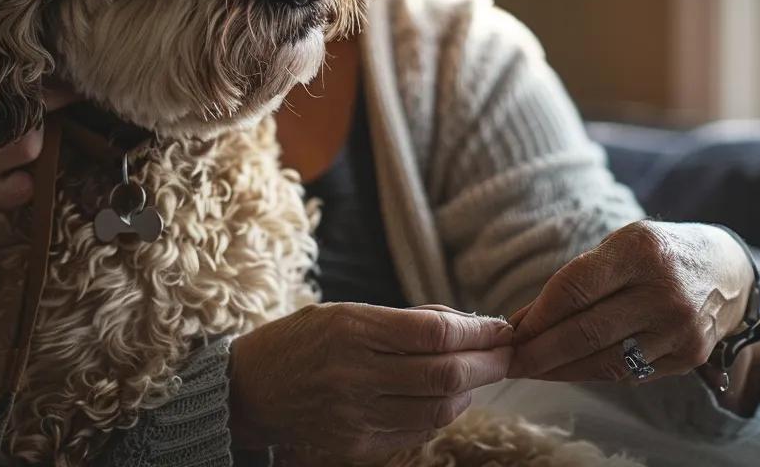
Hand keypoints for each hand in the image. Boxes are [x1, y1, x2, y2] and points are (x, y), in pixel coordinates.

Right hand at [229, 302, 512, 460]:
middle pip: (445, 374)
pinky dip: (445, 413)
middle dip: (488, 362)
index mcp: (351, 329)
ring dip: (472, 389)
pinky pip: (417, 431)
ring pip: (439, 408)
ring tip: (485, 371)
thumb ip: (403, 319)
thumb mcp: (344, 311)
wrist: (249, 391)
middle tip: (510, 350)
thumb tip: (465, 324)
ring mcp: (356, 416)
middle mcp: (355, 373)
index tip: (501, 325)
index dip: (477, 331)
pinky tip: (453, 396)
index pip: (434, 334)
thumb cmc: (300, 340)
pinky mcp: (356, 447)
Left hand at [506, 220, 754, 383]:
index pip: (575, 289)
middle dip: (541, 351)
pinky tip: (566, 371)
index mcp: (640, 252)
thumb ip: (575, 281)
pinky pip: (629, 373)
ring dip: (560, 370)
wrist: (726, 273)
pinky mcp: (688, 358)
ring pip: (606, 361)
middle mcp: (663, 293)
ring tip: (530, 370)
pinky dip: (591, 373)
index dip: (538, 314)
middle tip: (508, 360)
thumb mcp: (618, 246)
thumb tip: (523, 321)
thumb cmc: (655, 253)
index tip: (510, 331)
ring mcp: (679, 330)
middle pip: (587, 331)